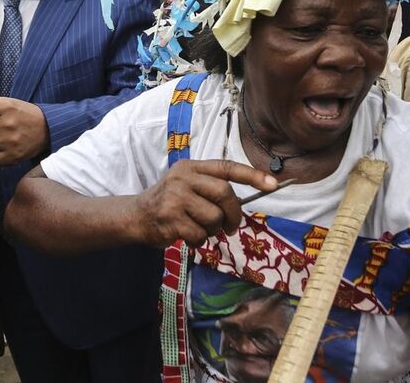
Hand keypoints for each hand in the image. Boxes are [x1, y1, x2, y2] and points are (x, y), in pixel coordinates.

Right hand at [131, 160, 276, 248]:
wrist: (136, 216)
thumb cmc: (169, 203)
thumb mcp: (187, 186)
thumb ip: (211, 189)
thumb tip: (242, 202)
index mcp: (191, 167)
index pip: (226, 167)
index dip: (252, 175)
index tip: (273, 184)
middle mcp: (183, 178)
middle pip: (225, 193)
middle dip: (234, 214)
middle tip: (232, 227)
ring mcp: (175, 197)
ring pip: (214, 217)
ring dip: (212, 230)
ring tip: (200, 230)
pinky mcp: (170, 218)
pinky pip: (200, 234)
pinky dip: (199, 241)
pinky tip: (187, 236)